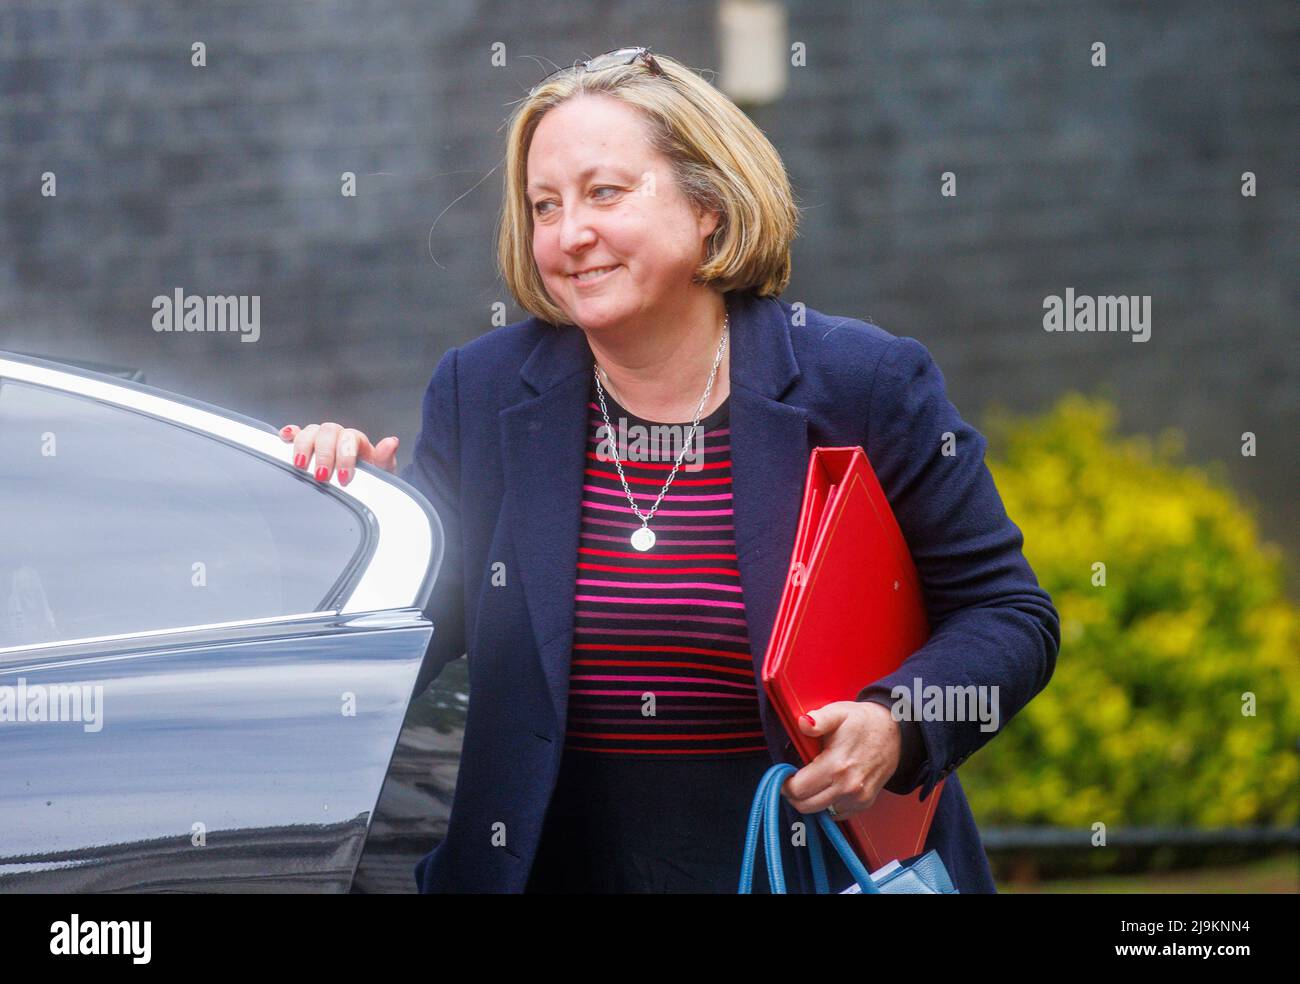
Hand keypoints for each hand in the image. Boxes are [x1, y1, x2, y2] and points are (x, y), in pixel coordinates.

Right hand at [278, 422, 398, 484]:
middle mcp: (337, 435)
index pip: (349, 438)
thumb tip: (392, 442)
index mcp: (356, 440)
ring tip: (301, 465)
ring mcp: (320, 439)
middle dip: (324, 454)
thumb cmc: (371, 478)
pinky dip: (289, 434)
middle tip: (323, 476)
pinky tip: (284, 439)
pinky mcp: (305, 446)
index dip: (346, 456)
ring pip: (310, 432)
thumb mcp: (382, 471)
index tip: (345, 478)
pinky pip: (295, 433)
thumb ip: (385, 458)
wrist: (361, 485)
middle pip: (327, 432)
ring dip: (304, 446)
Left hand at [780, 700, 901, 818]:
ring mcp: (858, 798)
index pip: (798, 789)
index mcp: (837, 765)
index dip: (785, 783)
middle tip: (795, 778)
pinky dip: (827, 804)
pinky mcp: (864, 804)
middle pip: (806, 806)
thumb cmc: (863, 722)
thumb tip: (803, 723)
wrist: (895, 733)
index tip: (786, 774)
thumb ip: (818, 719)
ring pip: (820, 812)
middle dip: (795, 794)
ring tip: (812, 780)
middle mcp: (848, 787)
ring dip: (811, 799)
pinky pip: (836, 814)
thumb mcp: (838, 713)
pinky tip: (828, 786)